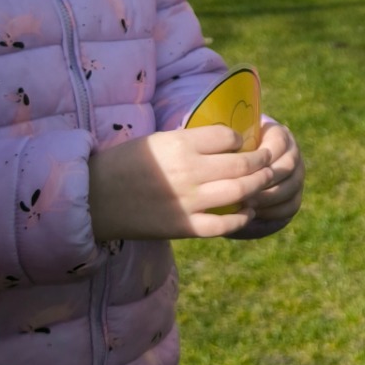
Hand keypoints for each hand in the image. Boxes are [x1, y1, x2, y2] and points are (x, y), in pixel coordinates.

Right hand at [88, 125, 274, 242]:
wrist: (94, 198)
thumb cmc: (124, 164)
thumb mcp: (157, 140)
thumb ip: (190, 142)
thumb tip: (227, 142)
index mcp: (180, 144)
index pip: (229, 137)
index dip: (242, 139)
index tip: (243, 142)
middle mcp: (189, 171)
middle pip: (243, 164)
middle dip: (263, 162)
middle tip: (270, 160)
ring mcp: (188, 201)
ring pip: (241, 192)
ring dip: (259, 186)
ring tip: (266, 182)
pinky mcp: (184, 227)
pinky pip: (223, 224)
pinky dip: (241, 218)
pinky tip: (247, 212)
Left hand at [232, 122, 304, 237]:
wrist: (234, 176)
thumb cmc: (225, 157)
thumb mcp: (226, 148)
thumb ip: (228, 148)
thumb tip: (223, 153)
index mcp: (278, 134)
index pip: (278, 142)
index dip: (261, 157)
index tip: (241, 168)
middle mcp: (292, 153)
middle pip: (287, 166)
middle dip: (264, 180)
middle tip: (242, 190)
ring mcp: (297, 175)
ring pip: (291, 186)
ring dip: (268, 197)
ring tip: (246, 202)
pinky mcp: (295, 197)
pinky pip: (291, 206)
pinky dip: (273, 211)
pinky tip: (254, 213)